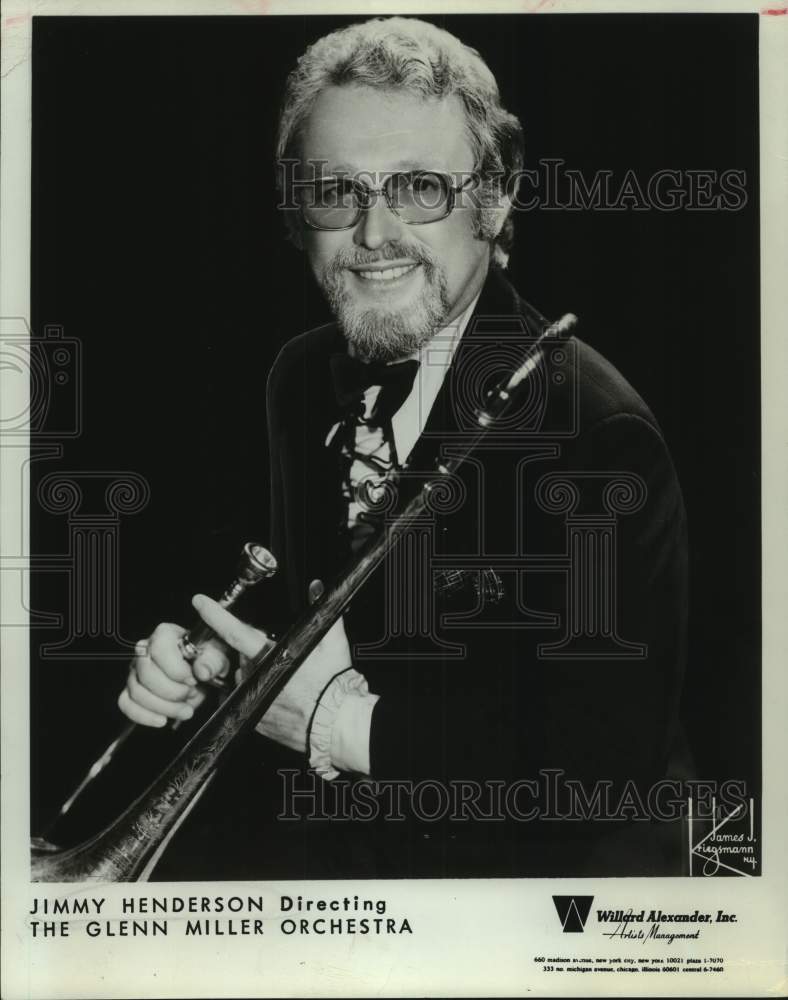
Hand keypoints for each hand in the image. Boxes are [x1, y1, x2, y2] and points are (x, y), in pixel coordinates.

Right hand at [118, 622, 242, 726]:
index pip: (159, 649)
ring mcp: (135, 670)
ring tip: (185, 709)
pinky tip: (162, 720)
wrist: (202, 674)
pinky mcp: (131, 690)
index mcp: (165, 634)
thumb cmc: (207, 659)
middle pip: (146, 673)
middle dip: (172, 691)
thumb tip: (202, 670)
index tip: (193, 680)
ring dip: (163, 707)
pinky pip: (126, 703)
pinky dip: (143, 716)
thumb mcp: (218, 656)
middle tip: (191, 694)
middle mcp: (145, 649)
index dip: (176, 669)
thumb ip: (213, 660)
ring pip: (136, 691)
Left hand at [192, 592, 352, 753]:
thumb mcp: (332, 641)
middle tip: (277, 656)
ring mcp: (252, 700)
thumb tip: (315, 587)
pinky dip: (256, 694)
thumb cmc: (333, 683)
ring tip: (282, 679)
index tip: (199, 602)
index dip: (215, 615)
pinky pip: (246, 700)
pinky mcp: (252, 719)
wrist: (336, 723)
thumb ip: (321, 609)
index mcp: (270, 655)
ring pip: (243, 678)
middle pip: (242, 655)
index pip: (234, 631)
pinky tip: (278, 695)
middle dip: (253, 652)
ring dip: (255, 673)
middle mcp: (255, 677)